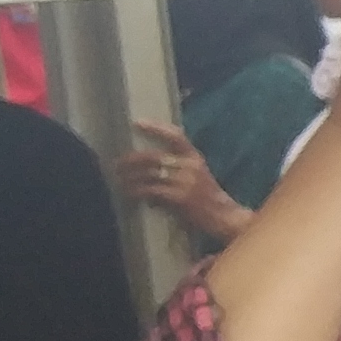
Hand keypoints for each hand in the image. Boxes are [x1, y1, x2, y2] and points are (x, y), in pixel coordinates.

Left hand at [114, 121, 247, 246]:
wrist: (224, 218)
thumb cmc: (207, 199)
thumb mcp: (195, 178)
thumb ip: (174, 172)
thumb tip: (145, 177)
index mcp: (195, 157)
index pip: (175, 136)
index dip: (156, 128)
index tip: (136, 122)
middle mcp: (190, 166)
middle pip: (154, 157)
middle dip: (131, 161)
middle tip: (117, 165)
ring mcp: (185, 181)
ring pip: (149, 174)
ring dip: (130, 178)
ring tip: (119, 181)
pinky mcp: (180, 197)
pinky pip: (151, 190)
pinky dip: (137, 191)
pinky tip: (129, 194)